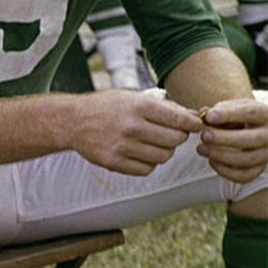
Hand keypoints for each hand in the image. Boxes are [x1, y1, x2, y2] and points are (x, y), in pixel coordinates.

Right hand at [69, 90, 202, 175]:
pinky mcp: (114, 162)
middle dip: (178, 136)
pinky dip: (148, 162)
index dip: (193, 124)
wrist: (72, 120)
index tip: (195, 125)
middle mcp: (132, 127)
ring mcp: (123, 146)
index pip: (180, 120)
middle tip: (170, 132)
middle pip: (176, 140)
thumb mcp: (133, 97)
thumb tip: (194, 117)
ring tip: (153, 142)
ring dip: (163, 150)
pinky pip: (147, 169)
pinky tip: (140, 152)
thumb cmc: (105, 107)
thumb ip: (164, 107)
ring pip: (164, 156)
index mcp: (138, 106)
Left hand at [196, 98, 267, 181]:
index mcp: (264, 114)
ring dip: (221, 156)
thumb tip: (204, 115)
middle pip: (251, 139)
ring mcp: (266, 153)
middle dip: (224, 139)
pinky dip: (226, 171)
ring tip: (201, 148)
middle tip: (203, 136)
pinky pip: (245, 175)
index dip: (228, 115)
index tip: (208, 117)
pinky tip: (211, 160)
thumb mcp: (233, 106)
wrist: (255, 128)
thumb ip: (218, 110)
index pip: (249, 113)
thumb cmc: (240, 115)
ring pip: (247, 159)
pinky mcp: (259, 167)